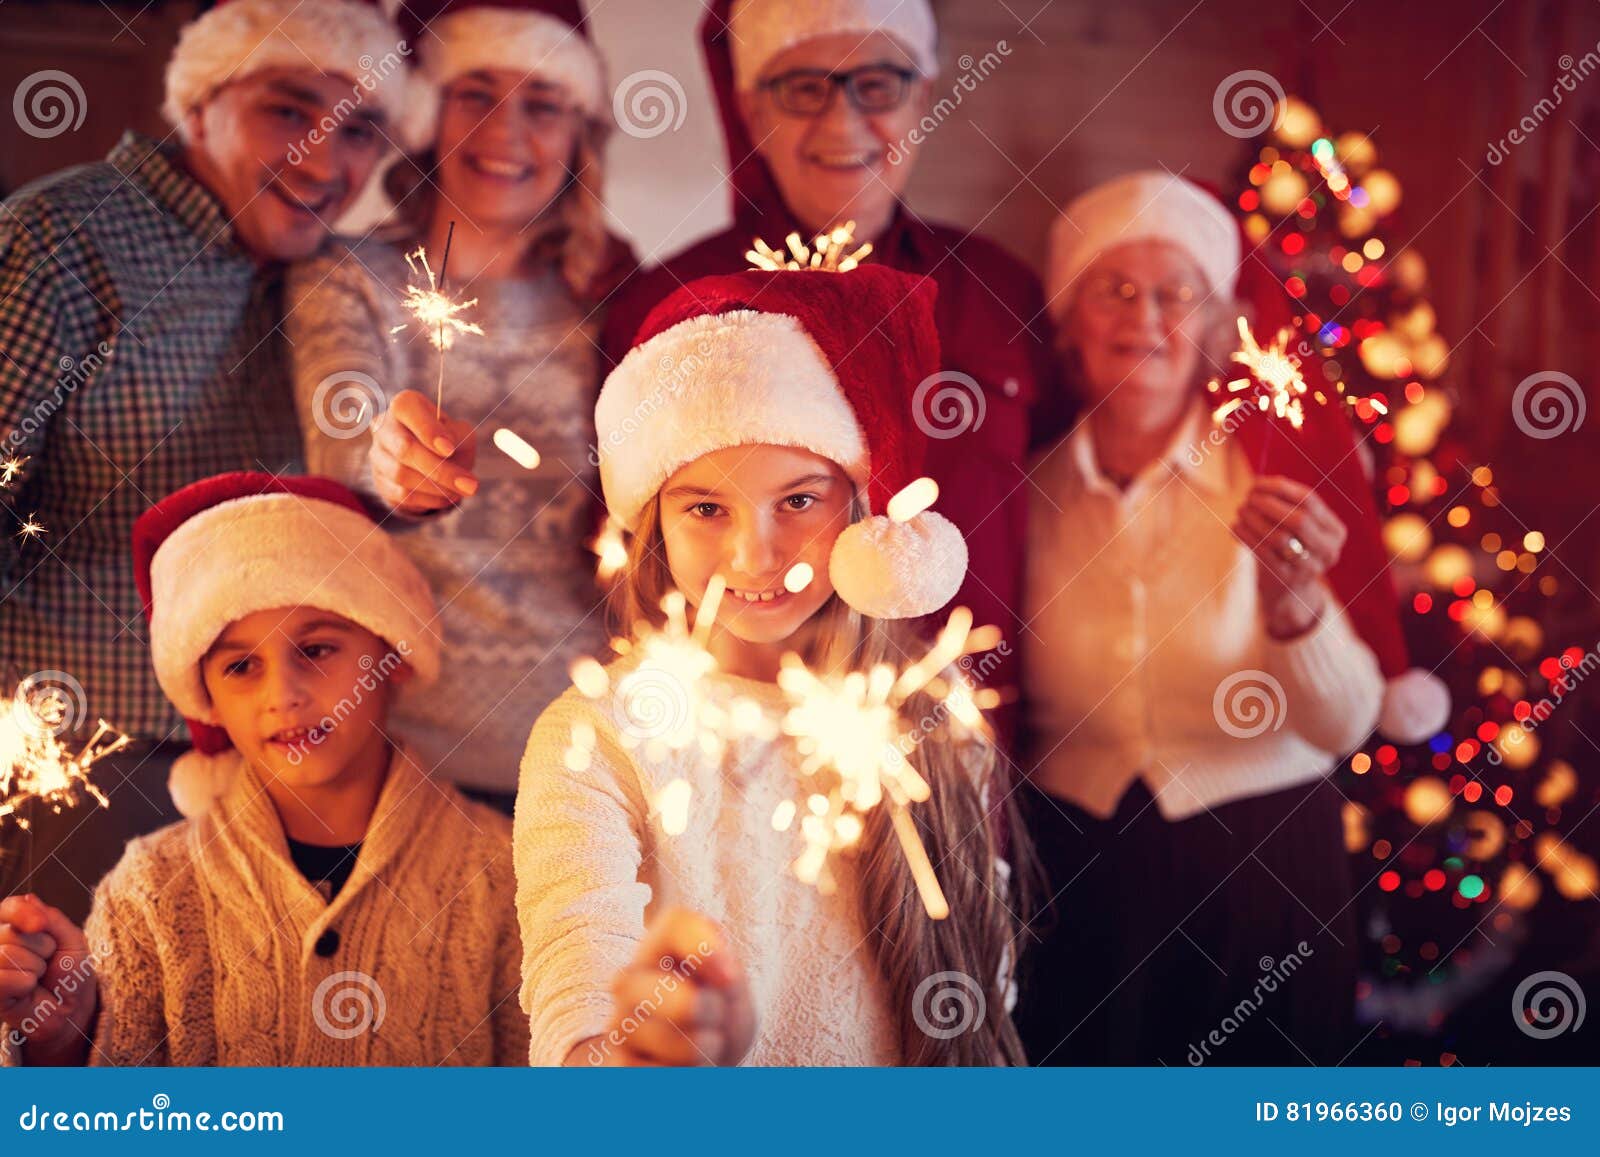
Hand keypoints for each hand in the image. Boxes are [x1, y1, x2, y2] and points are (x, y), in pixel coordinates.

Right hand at [0, 894, 96, 1063]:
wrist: (72, 1004)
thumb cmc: (68, 969)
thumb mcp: (69, 936)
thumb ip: (50, 916)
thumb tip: (29, 899)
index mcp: (12, 925)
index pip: (8, 908)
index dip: (23, 913)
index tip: (40, 925)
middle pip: (10, 933)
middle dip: (40, 948)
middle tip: (45, 962)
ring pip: (7, 954)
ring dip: (34, 967)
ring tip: (37, 976)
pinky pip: (2, 978)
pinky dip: (24, 984)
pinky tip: (27, 990)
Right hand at [368, 389, 478, 514]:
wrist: (433, 464)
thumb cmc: (448, 440)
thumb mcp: (460, 432)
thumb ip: (458, 435)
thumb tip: (447, 450)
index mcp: (404, 406)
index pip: (407, 409)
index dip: (428, 430)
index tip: (450, 450)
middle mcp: (384, 427)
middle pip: (404, 448)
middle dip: (440, 469)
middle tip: (470, 484)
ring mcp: (378, 455)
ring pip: (402, 474)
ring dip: (438, 487)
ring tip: (462, 491)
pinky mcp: (380, 481)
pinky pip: (402, 494)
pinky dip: (430, 498)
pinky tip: (447, 497)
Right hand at [588, 907, 754, 1066]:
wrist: (710, 1058)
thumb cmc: (719, 1010)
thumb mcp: (732, 984)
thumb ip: (725, 965)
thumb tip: (723, 975)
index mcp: (661, 946)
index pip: (675, 925)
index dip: (704, 949)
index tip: (730, 976)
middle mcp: (630, 980)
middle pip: (636, 985)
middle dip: (690, 1006)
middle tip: (715, 1012)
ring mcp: (621, 1023)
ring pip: (655, 1036)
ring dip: (699, 1046)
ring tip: (709, 1044)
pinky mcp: (620, 1064)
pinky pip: (650, 1073)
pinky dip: (684, 1074)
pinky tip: (689, 1067)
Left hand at [1232, 475, 1346, 637]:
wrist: (1289, 590)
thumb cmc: (1291, 547)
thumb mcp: (1298, 527)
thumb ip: (1287, 505)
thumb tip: (1260, 482)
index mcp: (1335, 531)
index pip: (1310, 501)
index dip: (1281, 488)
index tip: (1257, 482)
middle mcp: (1328, 551)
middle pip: (1299, 519)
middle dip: (1269, 504)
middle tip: (1248, 497)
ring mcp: (1309, 568)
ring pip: (1279, 537)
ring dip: (1255, 519)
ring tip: (1240, 510)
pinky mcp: (1286, 580)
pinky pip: (1263, 553)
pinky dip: (1246, 536)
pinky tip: (1235, 526)